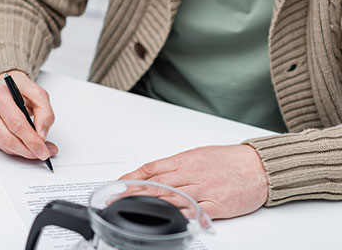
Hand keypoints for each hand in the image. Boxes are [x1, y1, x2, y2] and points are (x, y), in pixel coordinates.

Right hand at [0, 70, 58, 160]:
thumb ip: (45, 113)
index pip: (16, 124)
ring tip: (36, 149)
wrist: (3, 84)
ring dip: (22, 151)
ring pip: (3, 145)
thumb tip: (41, 135)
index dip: (32, 141)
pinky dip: (14, 148)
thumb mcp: (38, 94)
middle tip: (42, 153)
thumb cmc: (18, 87)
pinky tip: (23, 143)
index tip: (44, 150)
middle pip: (7, 138)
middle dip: (27, 150)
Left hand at [119, 144, 268, 218]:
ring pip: (172, 197)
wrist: (260, 165)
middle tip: (116, 200)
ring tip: (133, 209)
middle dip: (134, 193)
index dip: (132, 178)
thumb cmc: (230, 160)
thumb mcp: (197, 156)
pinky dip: (184, 216)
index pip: (151, 169)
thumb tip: (156, 175)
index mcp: (184, 161)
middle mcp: (191, 173)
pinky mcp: (218, 204)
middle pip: (157, 184)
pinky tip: (172, 220)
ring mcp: (204, 189)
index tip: (118, 186)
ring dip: (151, 204)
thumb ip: (177, 166)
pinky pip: (198, 211)